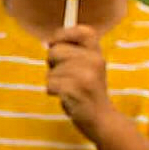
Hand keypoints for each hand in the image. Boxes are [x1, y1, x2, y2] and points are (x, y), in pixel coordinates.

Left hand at [46, 25, 112, 139]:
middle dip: (52, 64)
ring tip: (69, 89)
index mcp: (97, 52)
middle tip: (66, 76)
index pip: (79, 30)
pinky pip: (50, 85)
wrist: (101, 119)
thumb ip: (71, 52)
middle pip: (55, 51)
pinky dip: (53, 92)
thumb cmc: (88, 91)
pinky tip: (66, 97)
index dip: (61, 35)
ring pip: (51, 71)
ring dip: (54, 81)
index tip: (56, 44)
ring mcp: (86, 76)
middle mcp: (94, 60)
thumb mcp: (88, 66)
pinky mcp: (76, 90)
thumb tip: (47, 43)